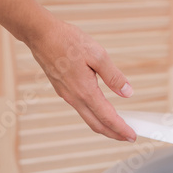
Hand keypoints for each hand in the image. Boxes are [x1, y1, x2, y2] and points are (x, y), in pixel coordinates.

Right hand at [26, 19, 136, 141]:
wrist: (40, 34)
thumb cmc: (67, 40)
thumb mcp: (97, 54)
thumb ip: (113, 76)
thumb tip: (127, 92)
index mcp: (85, 90)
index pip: (107, 117)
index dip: (121, 129)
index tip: (132, 136)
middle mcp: (74, 97)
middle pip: (97, 125)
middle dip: (114, 134)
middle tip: (128, 138)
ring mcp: (67, 95)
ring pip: (88, 118)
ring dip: (104, 126)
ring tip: (117, 128)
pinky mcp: (63, 90)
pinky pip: (81, 109)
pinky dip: (94, 116)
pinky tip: (100, 111)